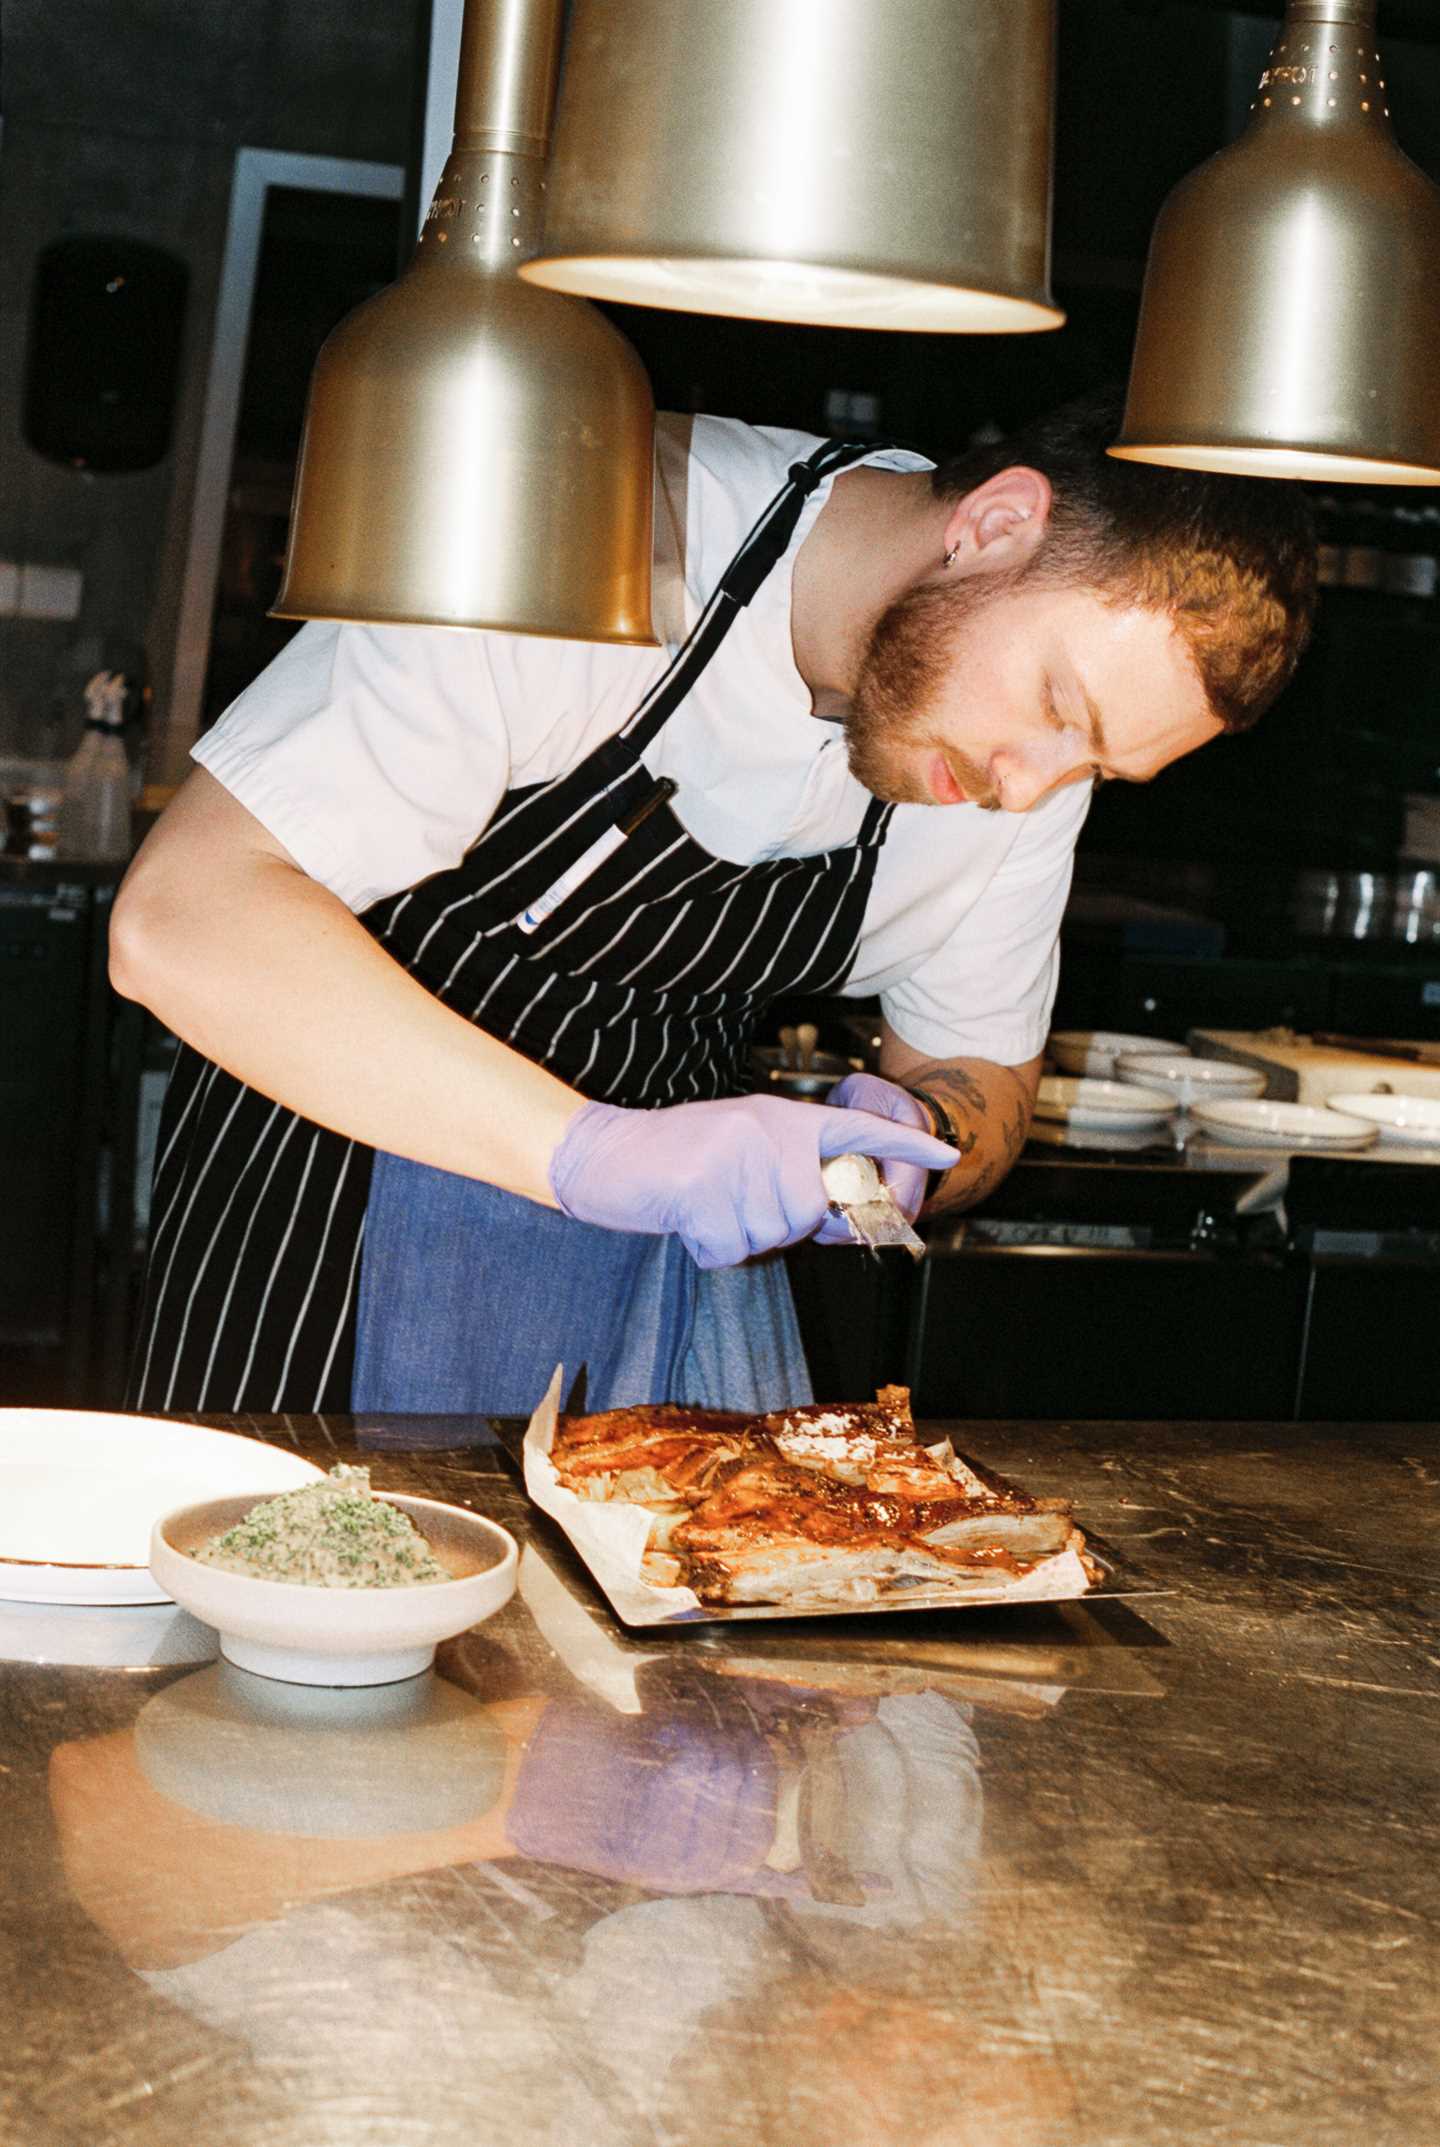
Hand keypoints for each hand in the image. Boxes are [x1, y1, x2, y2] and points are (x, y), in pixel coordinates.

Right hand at [549, 1093, 957, 1269]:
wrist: (601, 1153)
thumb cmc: (674, 1161)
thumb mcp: (741, 1155)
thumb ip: (791, 1179)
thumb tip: (844, 1220)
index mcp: (779, 1118)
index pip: (857, 1128)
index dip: (905, 1145)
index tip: (949, 1155)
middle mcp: (766, 1131)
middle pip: (810, 1213)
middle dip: (774, 1226)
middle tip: (729, 1204)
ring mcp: (735, 1156)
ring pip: (772, 1235)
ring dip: (739, 1237)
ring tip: (705, 1205)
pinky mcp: (703, 1187)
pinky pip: (732, 1250)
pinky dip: (709, 1249)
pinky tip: (687, 1219)